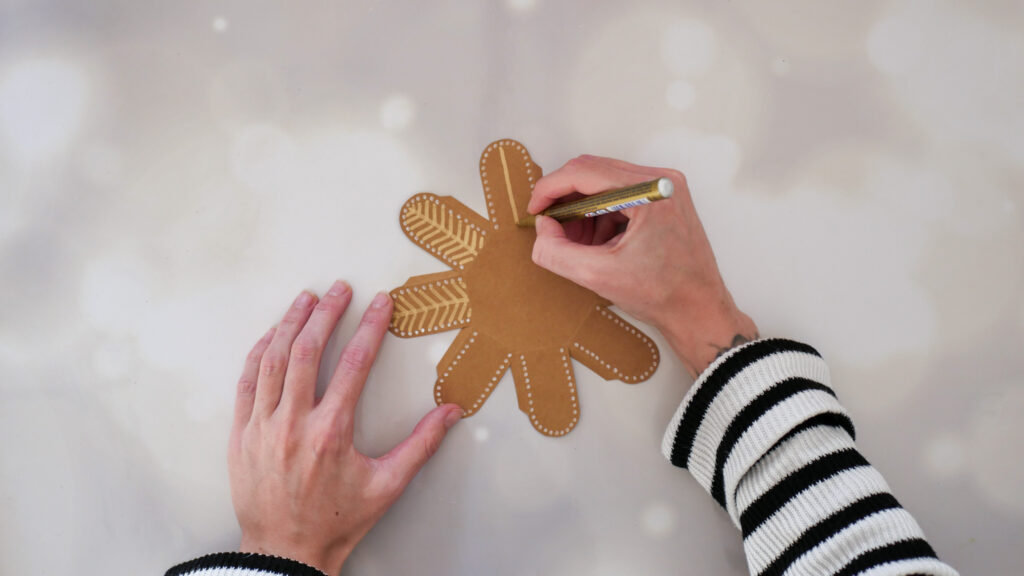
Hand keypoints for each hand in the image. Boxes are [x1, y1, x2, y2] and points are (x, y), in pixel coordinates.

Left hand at [229, 281, 462, 574]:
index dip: (371, 326)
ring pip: (274, 359)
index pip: (356, 363)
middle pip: (308, 350)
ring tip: (306, 299)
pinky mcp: (241, 434)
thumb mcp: (387, 486)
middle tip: (340, 289)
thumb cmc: (336, 520)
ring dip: (290, 324)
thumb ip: (421, 446)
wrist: (284, 551)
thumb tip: (451, 412)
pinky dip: (260, 352)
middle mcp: (294, 423)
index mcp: (331, 432)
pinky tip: (272, 335)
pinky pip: (246, 382)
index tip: (380, 302)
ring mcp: (262, 426)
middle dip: (326, 313)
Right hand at [528, 155, 757, 377]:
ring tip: (576, 245)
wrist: (699, 312)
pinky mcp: (662, 201)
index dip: (550, 189)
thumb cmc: (664, 295)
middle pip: (593, 172)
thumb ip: (556, 252)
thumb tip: (541, 229)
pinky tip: (597, 245)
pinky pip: (618, 197)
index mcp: (651, 191)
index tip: (534, 210)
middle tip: (550, 229)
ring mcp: (664, 189)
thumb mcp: (598, 277)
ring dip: (581, 211)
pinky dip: (599, 217)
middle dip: (565, 201)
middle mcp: (661, 181)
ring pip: (603, 184)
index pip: (585, 172)